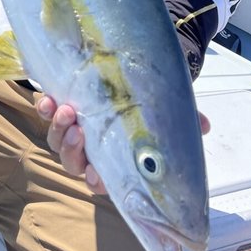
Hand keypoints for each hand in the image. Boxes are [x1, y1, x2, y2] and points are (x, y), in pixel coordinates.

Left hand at [37, 95, 210, 194]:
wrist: (126, 68)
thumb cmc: (147, 98)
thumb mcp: (165, 108)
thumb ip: (180, 120)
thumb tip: (205, 124)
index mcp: (114, 159)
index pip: (102, 181)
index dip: (98, 181)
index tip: (97, 175)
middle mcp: (90, 148)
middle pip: (74, 163)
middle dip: (74, 152)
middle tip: (79, 133)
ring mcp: (72, 128)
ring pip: (59, 141)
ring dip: (60, 129)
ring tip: (67, 110)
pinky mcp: (59, 106)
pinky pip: (46, 113)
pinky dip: (45, 108)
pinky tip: (48, 99)